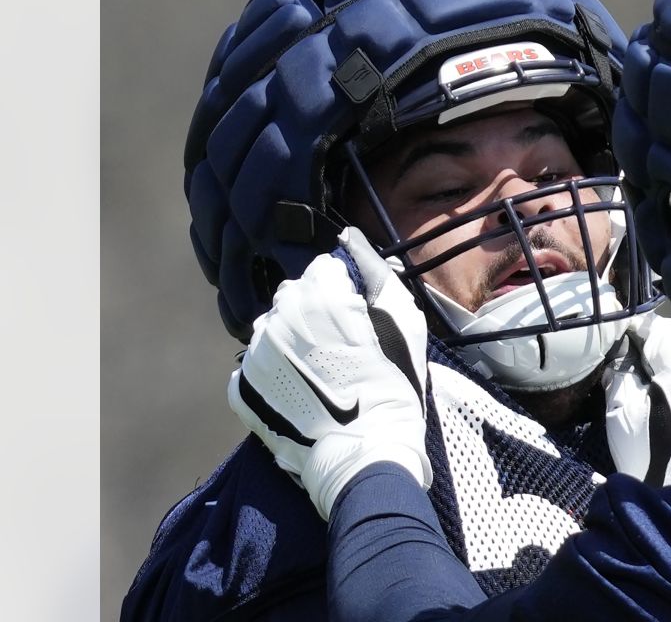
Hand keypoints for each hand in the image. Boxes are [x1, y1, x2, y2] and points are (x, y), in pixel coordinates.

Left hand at [228, 227, 430, 519]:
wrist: (366, 454)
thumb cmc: (393, 385)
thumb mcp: (403, 320)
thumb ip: (373, 270)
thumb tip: (348, 240)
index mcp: (315, 293)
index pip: (327, 270)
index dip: (349, 293)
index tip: (364, 322)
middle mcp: (275, 315)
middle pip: (297, 298)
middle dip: (318, 314)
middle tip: (347, 350)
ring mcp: (254, 354)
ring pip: (275, 329)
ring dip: (296, 342)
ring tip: (325, 374)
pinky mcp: (242, 388)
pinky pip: (259, 365)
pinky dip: (278, 373)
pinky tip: (305, 392)